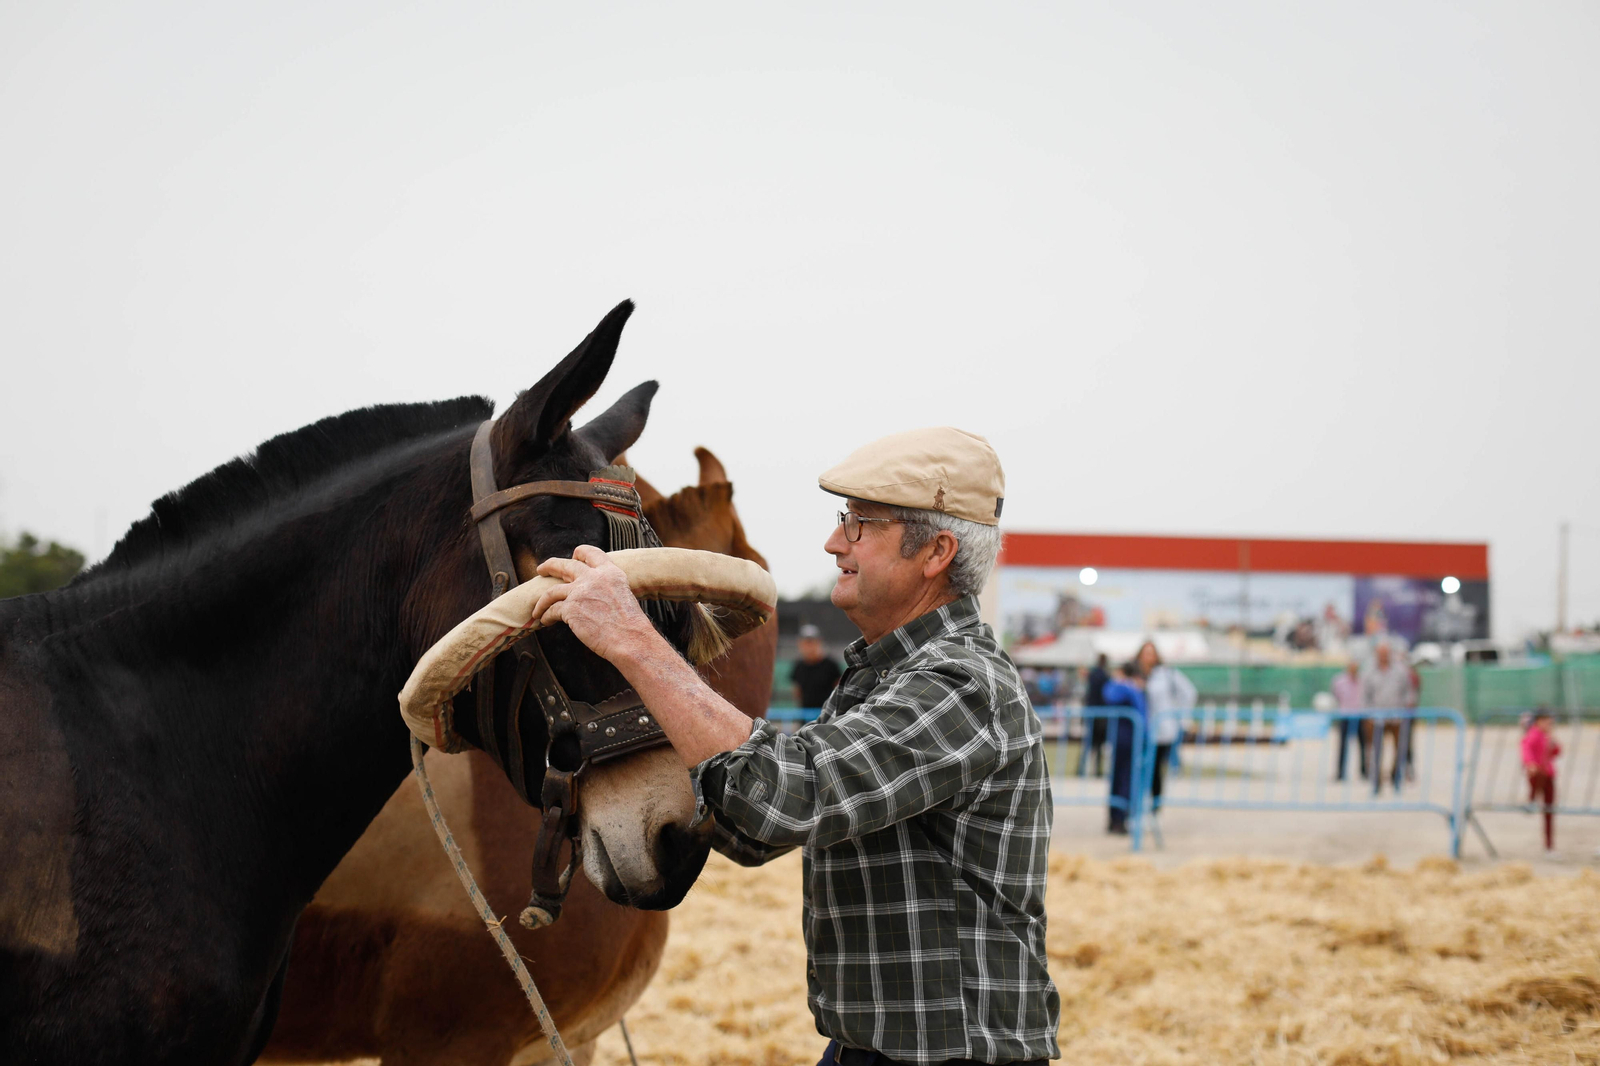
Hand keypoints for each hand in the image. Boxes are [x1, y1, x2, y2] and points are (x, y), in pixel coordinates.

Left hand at [531, 545, 658, 661]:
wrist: (630, 639)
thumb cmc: (630, 625)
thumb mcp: (623, 594)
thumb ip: (607, 588)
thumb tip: (592, 594)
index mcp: (610, 572)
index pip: (590, 553)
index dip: (579, 554)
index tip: (572, 558)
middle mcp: (594, 578)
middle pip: (564, 565)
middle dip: (550, 566)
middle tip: (541, 570)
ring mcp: (580, 592)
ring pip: (551, 591)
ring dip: (541, 601)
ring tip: (537, 608)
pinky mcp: (571, 609)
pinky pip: (552, 611)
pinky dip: (546, 616)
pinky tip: (546, 621)